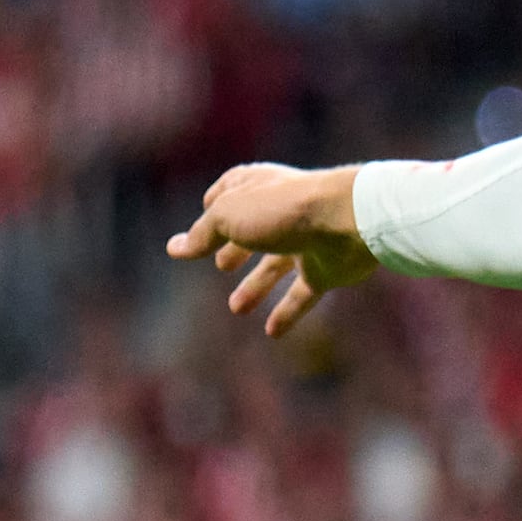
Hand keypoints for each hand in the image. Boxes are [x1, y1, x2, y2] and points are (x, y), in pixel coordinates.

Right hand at [167, 163, 376, 336]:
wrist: (347, 222)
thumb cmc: (282, 210)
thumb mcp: (228, 217)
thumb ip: (203, 235)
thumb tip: (174, 248)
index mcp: (256, 188)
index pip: (229, 195)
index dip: (216, 209)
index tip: (205, 222)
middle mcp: (281, 212)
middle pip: (255, 233)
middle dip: (237, 249)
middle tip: (222, 266)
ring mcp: (306, 240)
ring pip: (277, 266)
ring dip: (257, 286)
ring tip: (236, 308)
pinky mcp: (327, 268)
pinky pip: (304, 294)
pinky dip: (288, 312)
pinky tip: (273, 332)